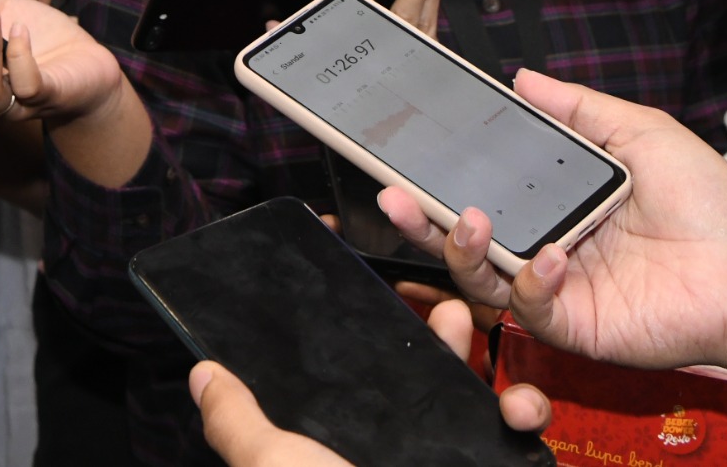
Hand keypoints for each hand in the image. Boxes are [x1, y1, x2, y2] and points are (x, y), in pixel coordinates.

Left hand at [189, 296, 546, 465]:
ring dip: (475, 350)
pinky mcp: (488, 465)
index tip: (376, 279)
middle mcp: (394, 446)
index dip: (366, 326)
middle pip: (416, 369)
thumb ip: (238, 423)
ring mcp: (444, 456)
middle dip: (430, 323)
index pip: (352, 372)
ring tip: (468, 322)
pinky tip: (516, 406)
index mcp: (339, 439)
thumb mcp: (272, 465)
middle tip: (434, 293)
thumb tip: (202, 374)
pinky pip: (513, 433)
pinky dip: (523, 411)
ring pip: (468, 390)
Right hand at [380, 68, 726, 379]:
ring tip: (469, 219)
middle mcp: (544, 245)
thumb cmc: (704, 200)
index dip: (445, 174)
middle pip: (466, 236)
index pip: (484, 187)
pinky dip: (533, 281)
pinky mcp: (574, 326)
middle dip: (423, 217)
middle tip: (393, 193)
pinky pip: (533, 308)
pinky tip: (552, 256)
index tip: (410, 148)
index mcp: (555, 201)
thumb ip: (579, 107)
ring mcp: (556, 289)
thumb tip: (522, 77)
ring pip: (483, 276)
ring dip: (463, 248)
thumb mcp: (638, 132)